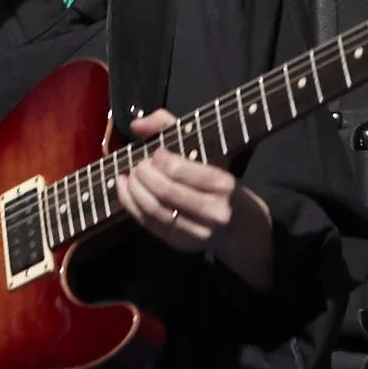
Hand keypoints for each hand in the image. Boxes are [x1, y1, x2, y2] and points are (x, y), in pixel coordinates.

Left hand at [114, 112, 273, 286]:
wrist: (241, 228)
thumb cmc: (221, 184)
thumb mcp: (209, 152)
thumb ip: (171, 127)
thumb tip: (137, 124)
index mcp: (223, 184)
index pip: (181, 171)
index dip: (160, 160)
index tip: (155, 153)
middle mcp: (213, 211)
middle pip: (165, 191)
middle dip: (143, 175)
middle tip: (137, 165)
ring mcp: (197, 232)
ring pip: (155, 211)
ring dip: (134, 191)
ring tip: (129, 177)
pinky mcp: (182, 244)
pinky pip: (150, 225)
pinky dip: (132, 206)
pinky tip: (126, 192)